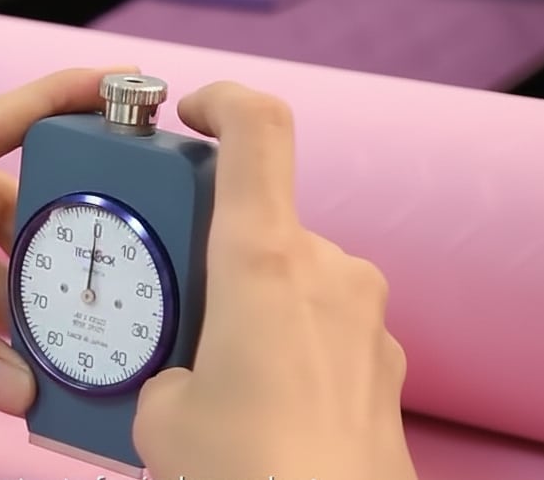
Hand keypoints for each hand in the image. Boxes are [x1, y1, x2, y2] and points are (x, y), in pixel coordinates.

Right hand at [132, 83, 416, 479]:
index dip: (221, 100)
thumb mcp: (159, 415)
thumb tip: (176, 379)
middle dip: (208, 254)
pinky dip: (283, 342)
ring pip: (291, 277)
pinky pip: (321, 324)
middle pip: (259, 220)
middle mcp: (329, 271)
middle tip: (171, 304)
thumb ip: (161, 369)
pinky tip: (258, 403)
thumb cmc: (248, 476)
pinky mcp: (384, 362)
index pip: (258, 129)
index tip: (191, 114)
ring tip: (210, 369)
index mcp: (265, 262)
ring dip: (246, 304)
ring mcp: (366, 316)